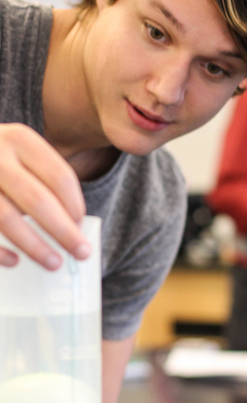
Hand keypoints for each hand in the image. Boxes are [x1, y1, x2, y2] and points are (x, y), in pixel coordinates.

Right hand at [0, 123, 90, 268]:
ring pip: (7, 218)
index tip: (81, 225)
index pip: (60, 177)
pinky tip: (14, 260)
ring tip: (54, 262)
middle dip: (63, 231)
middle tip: (81, 252)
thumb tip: (73, 226)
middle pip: (38, 200)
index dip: (75, 205)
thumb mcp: (21, 153)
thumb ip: (44, 180)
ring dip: (35, 246)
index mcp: (21, 140)